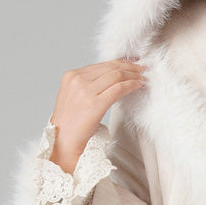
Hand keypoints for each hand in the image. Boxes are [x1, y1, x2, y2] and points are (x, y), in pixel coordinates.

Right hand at [49, 58, 146, 172]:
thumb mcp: (75, 96)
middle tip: (142, 69)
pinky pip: (119, 88)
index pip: (101, 65)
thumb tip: (113, 77)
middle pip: (110, 68)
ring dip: (133, 75)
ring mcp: (85, 91)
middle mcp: (77, 80)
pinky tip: (138, 85)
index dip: (120, 63)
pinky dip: (131, 85)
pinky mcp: (95, 104)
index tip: (132, 64)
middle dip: (129, 67)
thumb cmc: (71, 123)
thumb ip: (89, 84)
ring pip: (116, 75)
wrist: (63, 141)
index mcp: (71, 76)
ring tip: (142, 77)